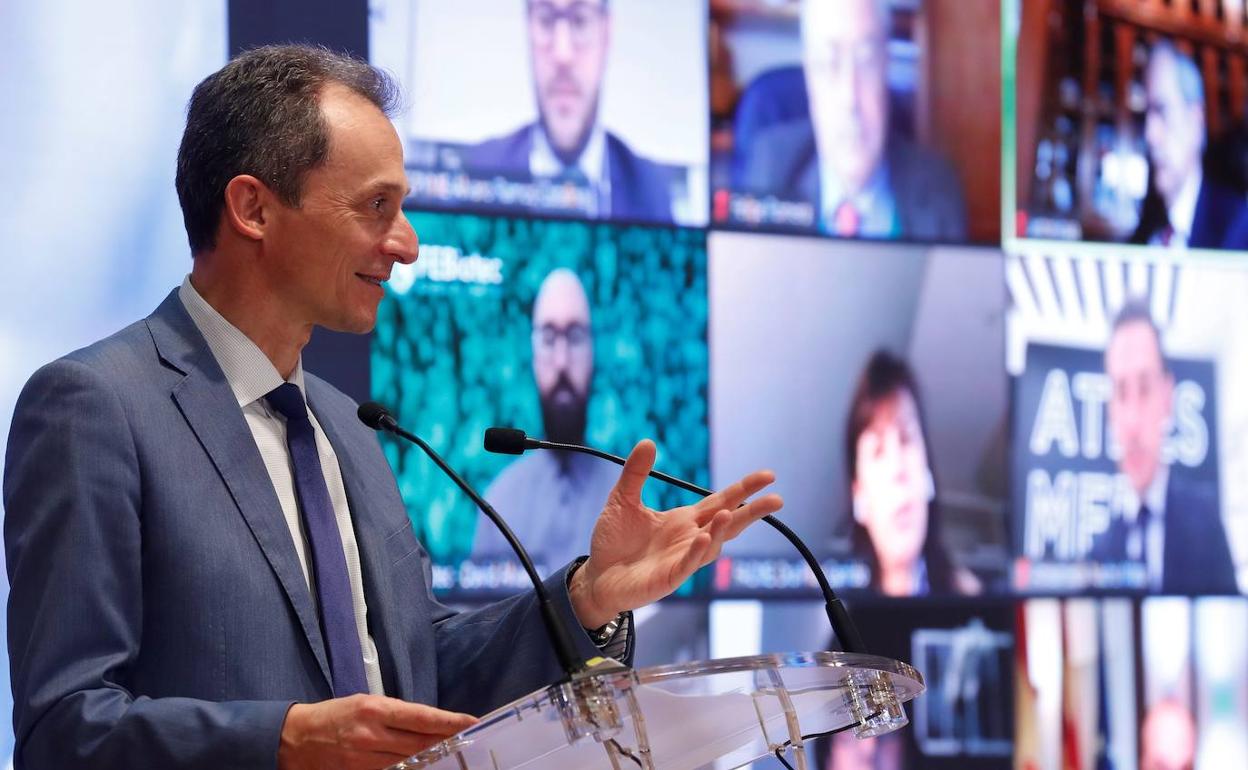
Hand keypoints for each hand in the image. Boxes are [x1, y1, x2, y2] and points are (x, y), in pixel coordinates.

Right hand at [277, 694, 476, 769]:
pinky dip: (408, 769)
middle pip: (420, 743)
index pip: (422, 717)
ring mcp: (363, 759)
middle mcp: (371, 734)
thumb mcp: (366, 703)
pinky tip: (423, 766)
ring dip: (431, 759)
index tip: (472, 722)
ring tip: (451, 755)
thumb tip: (430, 723)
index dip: (450, 721)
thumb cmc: (335, 715)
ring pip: (408, 763)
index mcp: (375, 709)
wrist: (295, 738)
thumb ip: (396, 715)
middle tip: (469, 741)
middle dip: (447, 742)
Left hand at [570, 440, 782, 627]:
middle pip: (728, 523)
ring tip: (729, 514)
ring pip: (711, 545)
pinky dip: (696, 552)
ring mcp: (682, 559)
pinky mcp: (668, 578)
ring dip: (721, 530)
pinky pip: (687, 565)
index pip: (721, 501)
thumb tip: (648, 441)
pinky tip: (704, 537)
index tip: (768, 476)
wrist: (596, 575)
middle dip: (752, 512)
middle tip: (776, 499)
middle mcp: (690, 539)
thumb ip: (636, 473)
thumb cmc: (613, 540)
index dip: (744, 489)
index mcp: (685, 520)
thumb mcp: (622, 499)